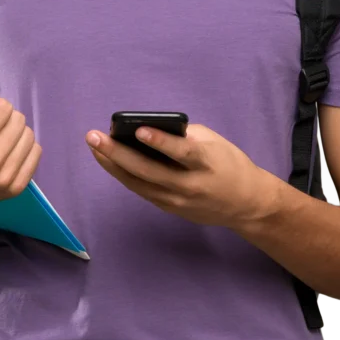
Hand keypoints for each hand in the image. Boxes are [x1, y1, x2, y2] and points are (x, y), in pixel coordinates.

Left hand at [85, 122, 276, 228]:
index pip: (181, 152)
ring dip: (114, 165)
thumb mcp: (213, 142)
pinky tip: (109, 161)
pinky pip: (142, 191)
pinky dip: (125, 176)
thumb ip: (184, 136)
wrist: (245, 203)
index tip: (139, 129)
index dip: (160, 141)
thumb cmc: (228, 162)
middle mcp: (190, 186)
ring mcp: (178, 202)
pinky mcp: (170, 210)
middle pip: (149, 171)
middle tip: (94, 137)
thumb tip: (149, 130)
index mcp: (206, 163)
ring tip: (94, 147)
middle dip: (118, 154)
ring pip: (139, 184)